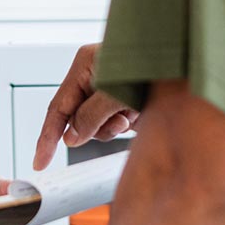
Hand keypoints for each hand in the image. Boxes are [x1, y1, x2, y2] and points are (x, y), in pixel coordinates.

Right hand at [33, 43, 140, 170]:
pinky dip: (125, 124)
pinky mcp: (122, 98)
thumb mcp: (115, 94)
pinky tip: (139, 113)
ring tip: (134, 112)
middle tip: (120, 121)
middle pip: (77, 119)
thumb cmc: (152, 68)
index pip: (57, 109)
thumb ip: (89, 117)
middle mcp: (92, 74)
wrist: (185, 62)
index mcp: (84, 64)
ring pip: (96, 124)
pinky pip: (113, 122)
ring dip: (114, 126)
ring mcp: (107, 87)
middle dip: (97, 129)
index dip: (47, 138)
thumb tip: (71, 137)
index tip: (39, 162)